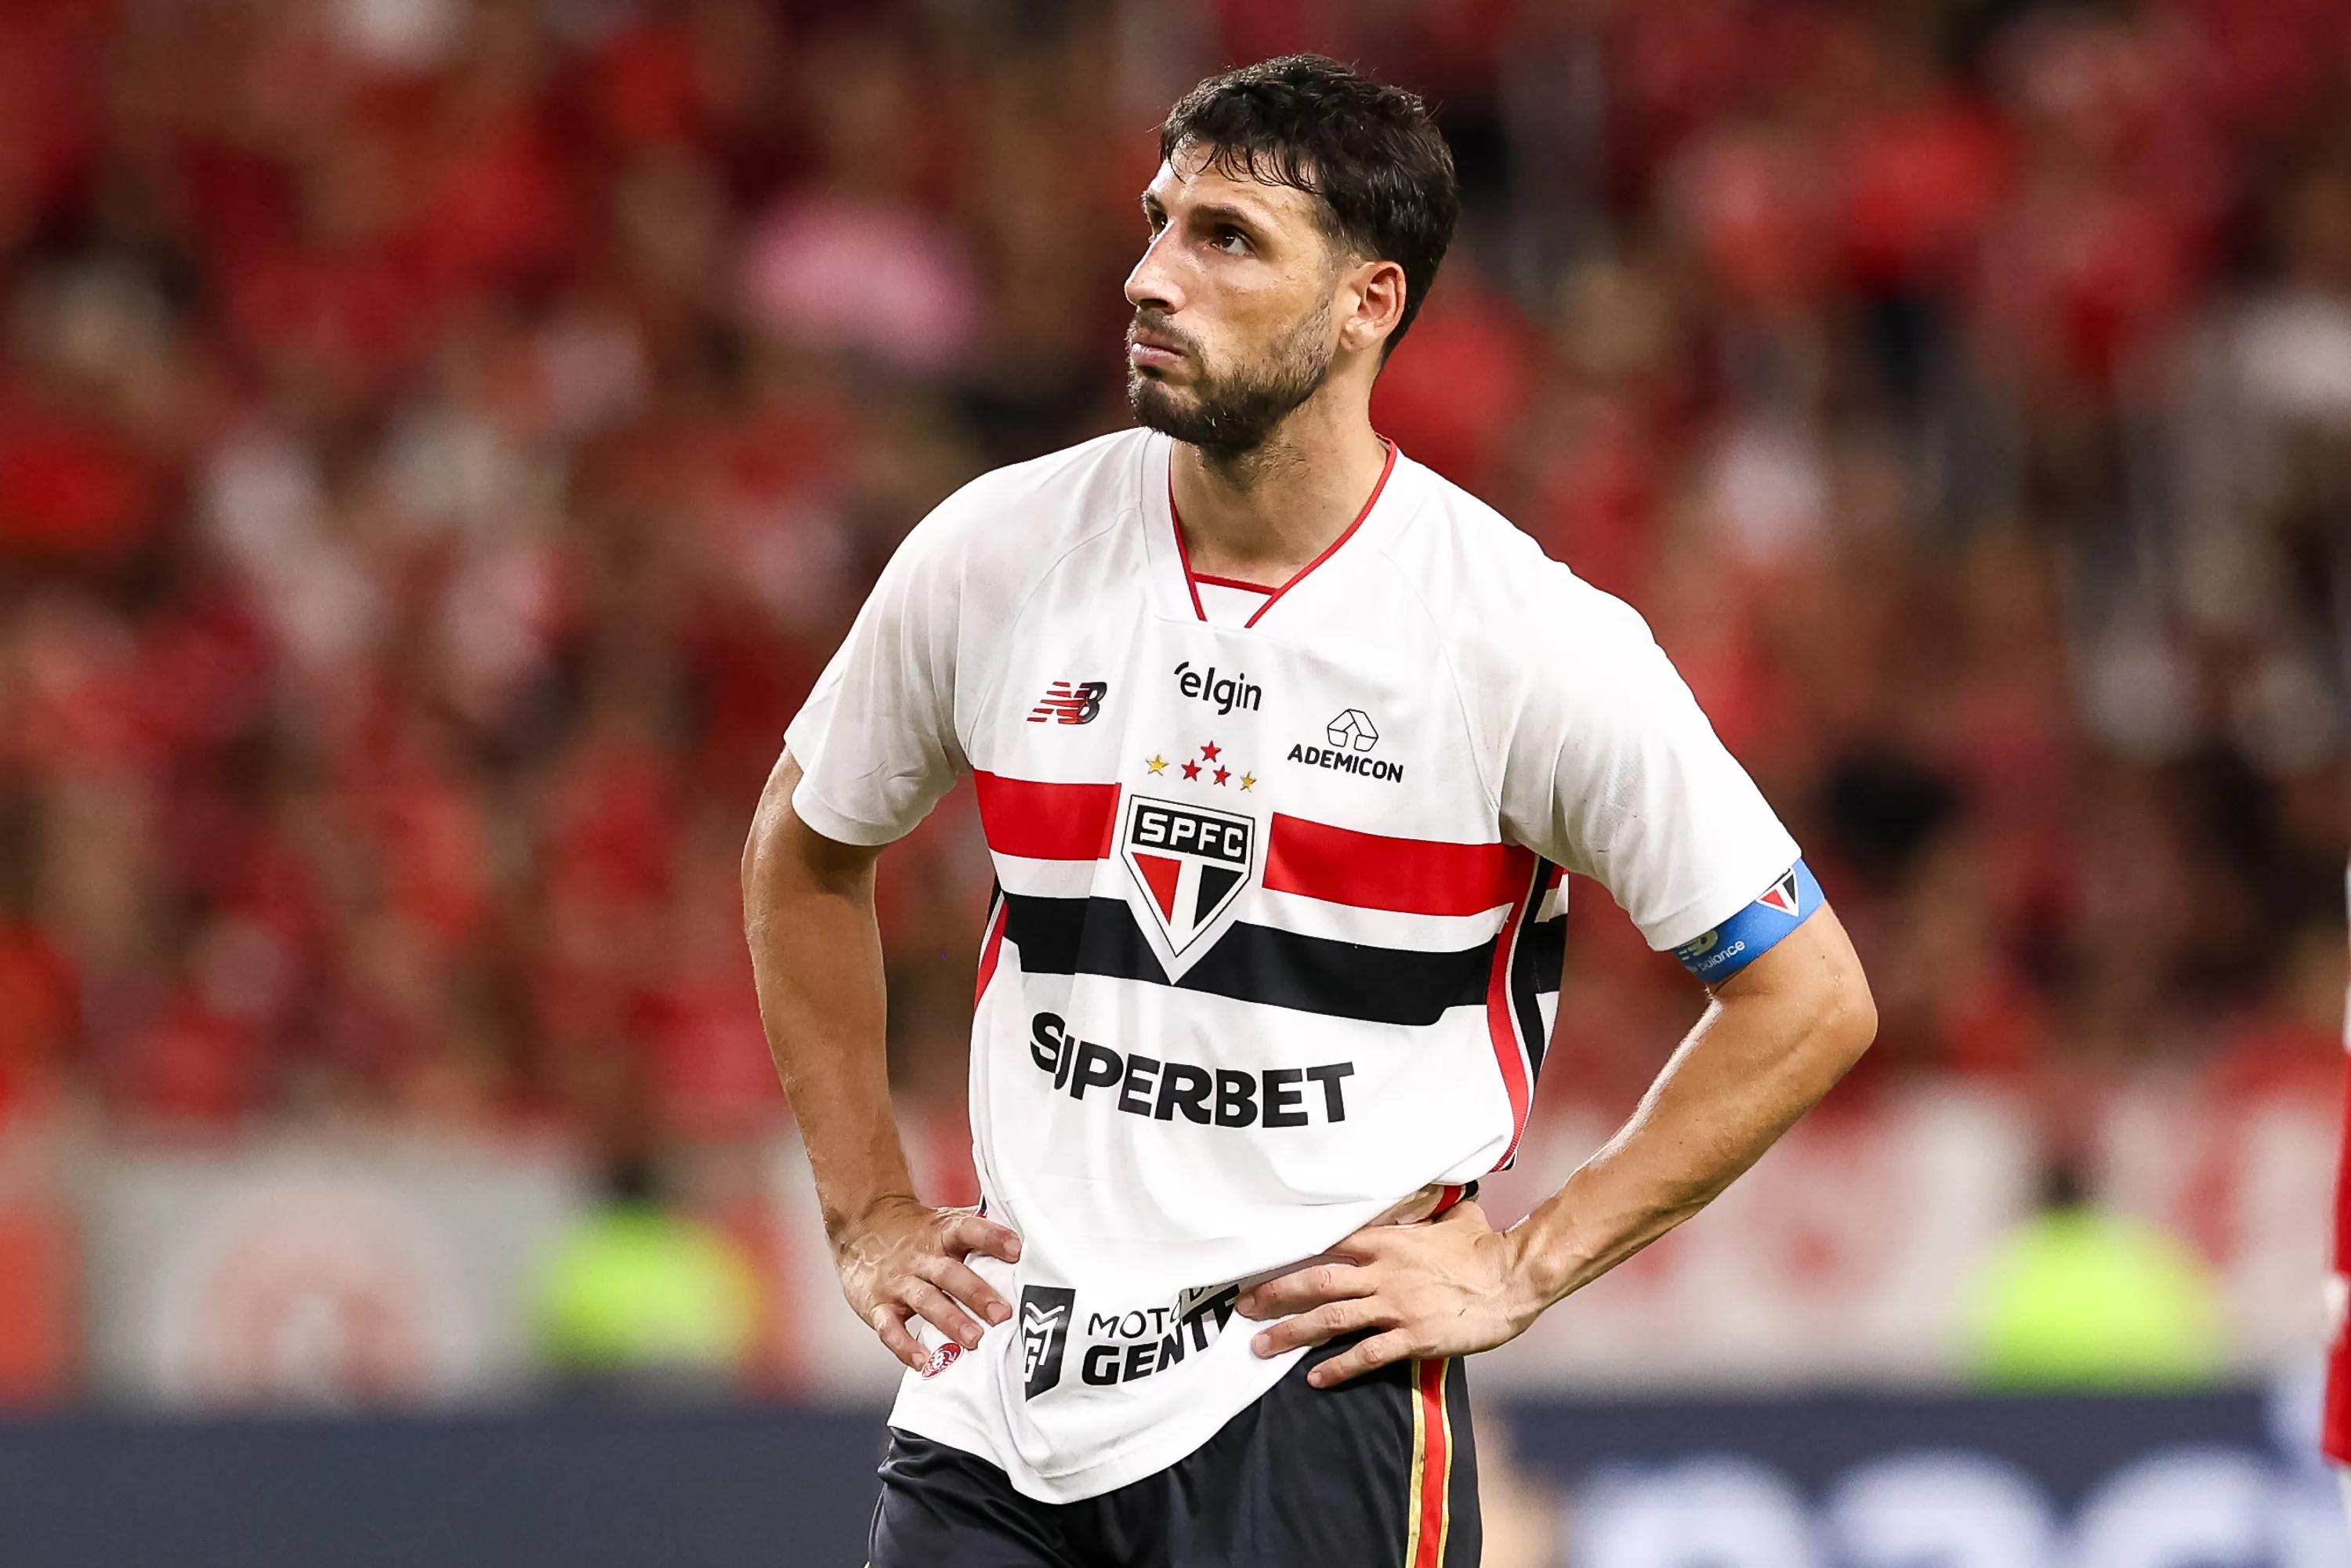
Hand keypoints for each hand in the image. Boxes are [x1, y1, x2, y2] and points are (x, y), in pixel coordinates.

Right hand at [833, 1195, 1022, 1371]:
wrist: (862, 1227)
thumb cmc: (919, 1234)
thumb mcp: (946, 1224)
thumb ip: (980, 1237)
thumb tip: (1031, 1250)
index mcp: (941, 1232)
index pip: (968, 1230)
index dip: (992, 1238)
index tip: (1017, 1251)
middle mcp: (920, 1256)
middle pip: (949, 1272)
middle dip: (977, 1293)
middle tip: (1002, 1314)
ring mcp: (897, 1281)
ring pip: (925, 1300)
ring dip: (950, 1321)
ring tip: (974, 1341)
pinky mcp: (876, 1305)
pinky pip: (889, 1328)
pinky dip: (905, 1347)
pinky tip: (925, 1362)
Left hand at [1234, 1201, 1545, 1387]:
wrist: (1513, 1279)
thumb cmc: (1485, 1248)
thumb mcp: (1453, 1218)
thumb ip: (1429, 1209)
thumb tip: (1430, 1188)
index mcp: (1387, 1241)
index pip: (1326, 1245)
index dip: (1289, 1256)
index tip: (1259, 1265)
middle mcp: (1383, 1272)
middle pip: (1315, 1281)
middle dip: (1274, 1294)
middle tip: (1242, 1307)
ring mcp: (1396, 1305)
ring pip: (1331, 1318)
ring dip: (1292, 1332)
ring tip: (1261, 1345)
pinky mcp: (1413, 1337)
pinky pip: (1366, 1354)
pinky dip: (1337, 1367)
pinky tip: (1314, 1378)